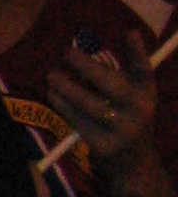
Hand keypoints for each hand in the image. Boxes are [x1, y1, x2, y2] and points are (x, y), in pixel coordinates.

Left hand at [46, 36, 159, 172]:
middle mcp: (139, 110)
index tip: (129, 32)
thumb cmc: (126, 119)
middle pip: (113, 85)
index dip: (138, 52)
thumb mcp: (132, 97)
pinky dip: (64, 107)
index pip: (144, 70)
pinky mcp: (105, 145)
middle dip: (89, 68)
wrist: (133, 163)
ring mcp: (123, 129)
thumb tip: (98, 45)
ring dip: (68, 89)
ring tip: (51, 75)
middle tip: (67, 53)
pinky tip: (53, 95)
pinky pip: (80, 123)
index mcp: (147, 94)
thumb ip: (121, 74)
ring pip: (92, 106)